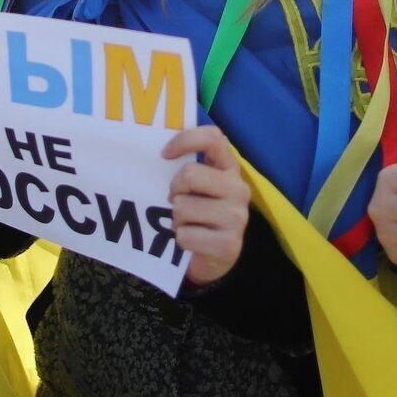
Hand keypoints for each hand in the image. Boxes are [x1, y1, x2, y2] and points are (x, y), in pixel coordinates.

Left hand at [162, 126, 250, 287]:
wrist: (213, 258)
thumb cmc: (199, 214)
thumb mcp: (197, 186)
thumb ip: (187, 166)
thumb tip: (157, 151)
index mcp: (230, 168)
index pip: (213, 138)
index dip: (185, 141)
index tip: (164, 154)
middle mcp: (239, 189)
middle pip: (190, 174)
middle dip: (175, 190)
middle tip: (178, 202)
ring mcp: (237, 218)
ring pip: (183, 207)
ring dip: (177, 219)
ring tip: (188, 224)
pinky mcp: (229, 244)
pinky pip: (185, 235)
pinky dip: (180, 240)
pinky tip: (193, 242)